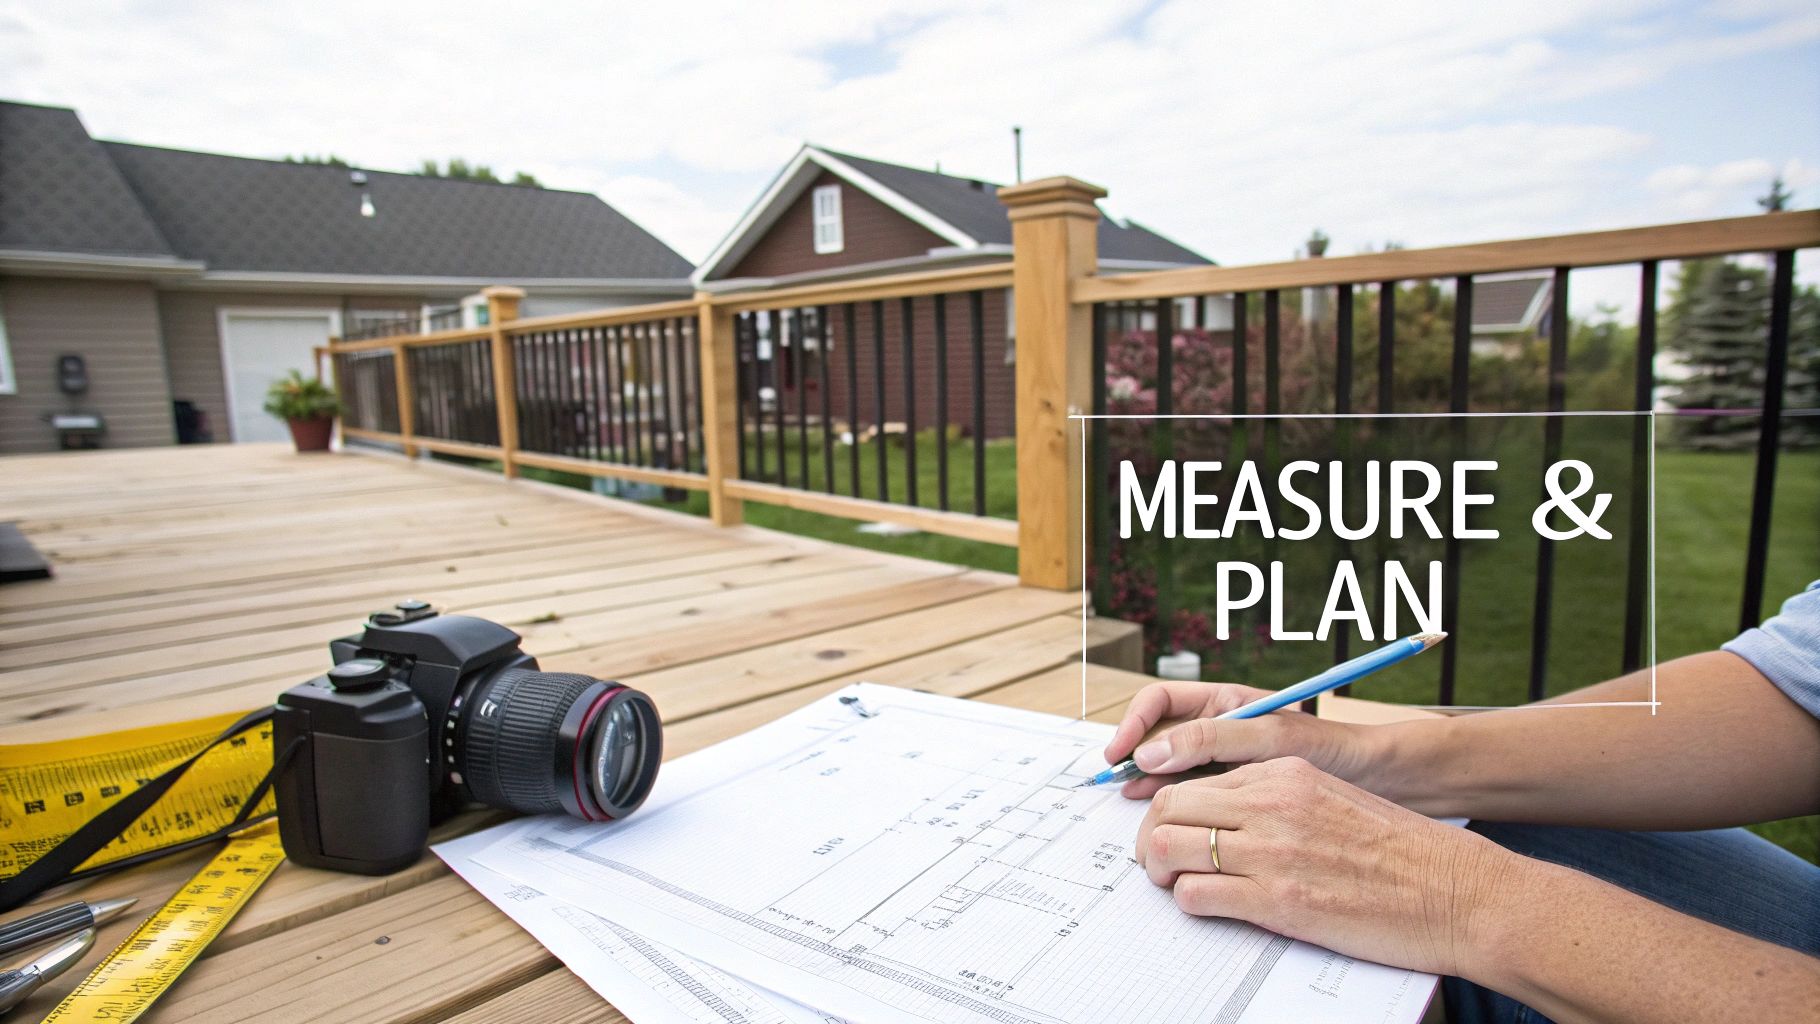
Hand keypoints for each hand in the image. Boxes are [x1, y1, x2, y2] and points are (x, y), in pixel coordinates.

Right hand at [1104, 681, 1376, 798]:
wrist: (1374, 778)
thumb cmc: (1328, 748)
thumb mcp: (1268, 739)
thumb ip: (1209, 741)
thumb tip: (1153, 752)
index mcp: (1223, 701)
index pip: (1160, 701)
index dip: (1134, 722)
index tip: (1120, 751)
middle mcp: (1217, 726)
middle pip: (1158, 733)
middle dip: (1134, 753)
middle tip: (1119, 781)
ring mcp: (1223, 759)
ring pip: (1170, 765)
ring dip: (1149, 779)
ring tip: (1134, 800)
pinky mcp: (1232, 788)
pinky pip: (1190, 790)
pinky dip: (1171, 799)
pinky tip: (1163, 813)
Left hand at [1133, 757, 1513, 977]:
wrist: (1455, 892)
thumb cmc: (1403, 853)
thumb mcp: (1334, 798)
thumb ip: (1279, 798)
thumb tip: (1229, 814)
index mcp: (1285, 774)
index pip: (1195, 777)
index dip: (1169, 805)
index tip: (1167, 824)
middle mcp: (1272, 804)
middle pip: (1171, 805)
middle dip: (1152, 833)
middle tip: (1156, 857)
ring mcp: (1273, 852)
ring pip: (1172, 846)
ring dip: (1160, 868)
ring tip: (1171, 882)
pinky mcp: (1279, 901)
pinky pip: (1198, 894)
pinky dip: (1188, 902)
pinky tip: (1204, 905)